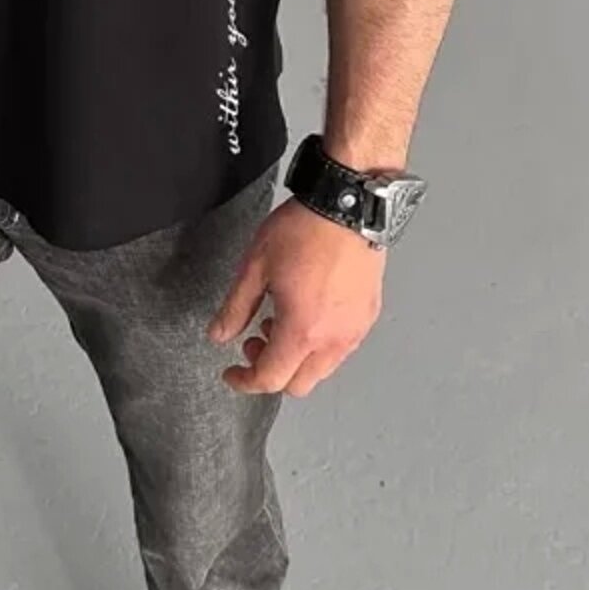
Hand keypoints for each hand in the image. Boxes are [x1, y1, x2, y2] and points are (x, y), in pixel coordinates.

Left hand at [206, 198, 383, 396]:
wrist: (349, 205)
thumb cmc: (305, 230)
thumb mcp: (256, 267)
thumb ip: (236, 308)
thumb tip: (219, 334)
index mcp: (302, 330)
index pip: (270, 379)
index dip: (244, 381)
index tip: (232, 373)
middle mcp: (334, 338)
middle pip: (299, 384)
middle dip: (271, 372)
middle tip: (255, 342)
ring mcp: (356, 329)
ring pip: (323, 369)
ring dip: (297, 359)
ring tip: (280, 321)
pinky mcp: (369, 315)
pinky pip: (342, 348)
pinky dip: (320, 345)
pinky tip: (308, 314)